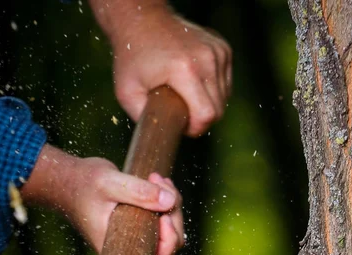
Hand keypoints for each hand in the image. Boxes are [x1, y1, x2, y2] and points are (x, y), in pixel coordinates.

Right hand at [22, 145, 183, 254]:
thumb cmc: (83, 185)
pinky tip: (156, 182)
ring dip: (171, 204)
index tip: (164, 215)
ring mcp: (136, 237)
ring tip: (155, 179)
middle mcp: (130, 247)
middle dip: (173, 213)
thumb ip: (139, 192)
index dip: (170, 240)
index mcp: (120, 249)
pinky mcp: (139, 225)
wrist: (67, 181)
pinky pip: (163, 219)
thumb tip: (170, 201)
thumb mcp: (110, 184)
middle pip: (170, 244)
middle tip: (159, 183)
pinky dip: (165, 201)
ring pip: (170, 230)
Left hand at [89, 1, 231, 135]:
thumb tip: (160, 138)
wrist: (142, 19)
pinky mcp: (223, 49)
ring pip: (225, 98)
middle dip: (201, 119)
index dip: (196, 129)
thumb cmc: (132, 57)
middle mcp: (207, 59)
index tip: (183, 127)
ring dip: (208, 103)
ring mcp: (217, 52)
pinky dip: (213, 89)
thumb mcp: (126, 93)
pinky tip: (195, 82)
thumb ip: (144, 119)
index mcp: (185, 71)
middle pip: (219, 110)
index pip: (207, 115)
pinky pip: (225, 83)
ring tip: (186, 96)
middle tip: (182, 114)